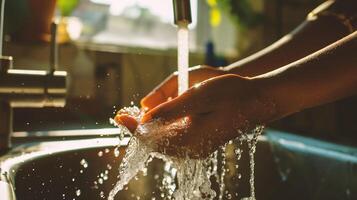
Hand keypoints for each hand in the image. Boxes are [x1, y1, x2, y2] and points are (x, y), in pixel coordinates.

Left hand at [117, 74, 276, 157]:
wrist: (258, 100)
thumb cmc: (232, 94)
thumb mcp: (199, 96)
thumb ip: (171, 107)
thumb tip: (144, 116)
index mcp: (191, 141)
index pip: (153, 140)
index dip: (134, 128)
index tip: (119, 117)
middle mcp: (192, 149)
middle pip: (156, 143)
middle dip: (138, 129)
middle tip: (123, 115)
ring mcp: (196, 146)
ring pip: (163, 141)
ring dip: (148, 128)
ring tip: (134, 117)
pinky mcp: (199, 140)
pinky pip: (173, 137)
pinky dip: (161, 127)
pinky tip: (155, 117)